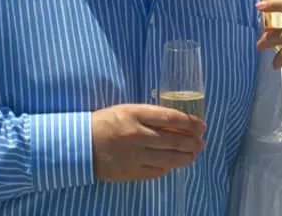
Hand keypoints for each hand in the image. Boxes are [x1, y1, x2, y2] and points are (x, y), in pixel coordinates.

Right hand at [91, 104, 205, 181]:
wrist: (80, 144)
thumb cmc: (105, 123)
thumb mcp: (126, 110)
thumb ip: (149, 115)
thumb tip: (176, 122)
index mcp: (134, 114)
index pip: (170, 117)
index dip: (190, 122)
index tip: (201, 125)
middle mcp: (136, 134)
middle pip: (173, 139)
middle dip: (192, 142)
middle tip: (201, 142)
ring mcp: (134, 155)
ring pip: (168, 158)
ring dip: (185, 157)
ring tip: (193, 155)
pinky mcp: (130, 172)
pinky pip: (156, 172)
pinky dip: (167, 168)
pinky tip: (172, 164)